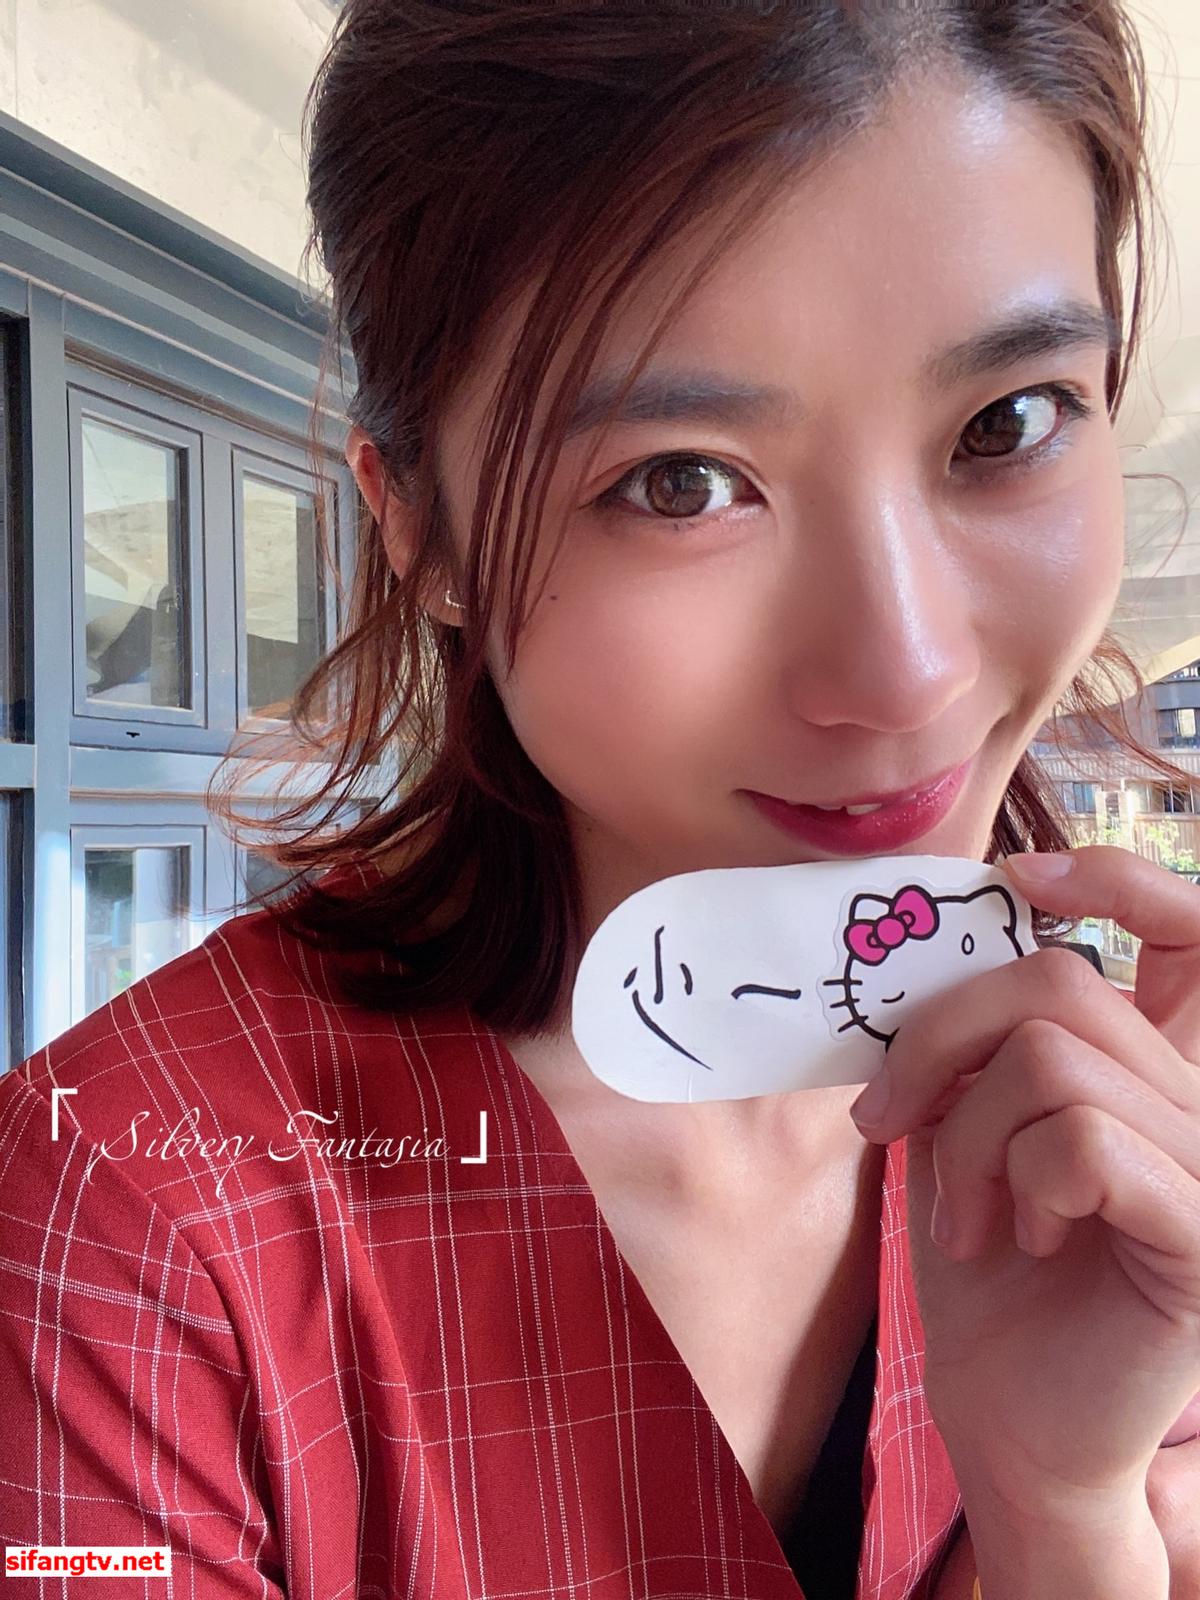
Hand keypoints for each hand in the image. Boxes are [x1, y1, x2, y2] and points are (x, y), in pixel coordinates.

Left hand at [847, 844, 1199, 1522]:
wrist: (1009, 1418)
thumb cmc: (986, 1273)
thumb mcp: (962, 1129)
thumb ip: (973, 1044)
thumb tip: (926, 950)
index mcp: (1147, 1068)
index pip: (1185, 930)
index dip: (1116, 874)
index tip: (1016, 874)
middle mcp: (1196, 1101)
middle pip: (1058, 984)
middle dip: (938, 1042)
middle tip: (891, 1123)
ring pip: (1053, 1062)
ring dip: (967, 1139)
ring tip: (965, 1216)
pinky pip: (1083, 1141)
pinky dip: (1017, 1181)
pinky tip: (1023, 1239)